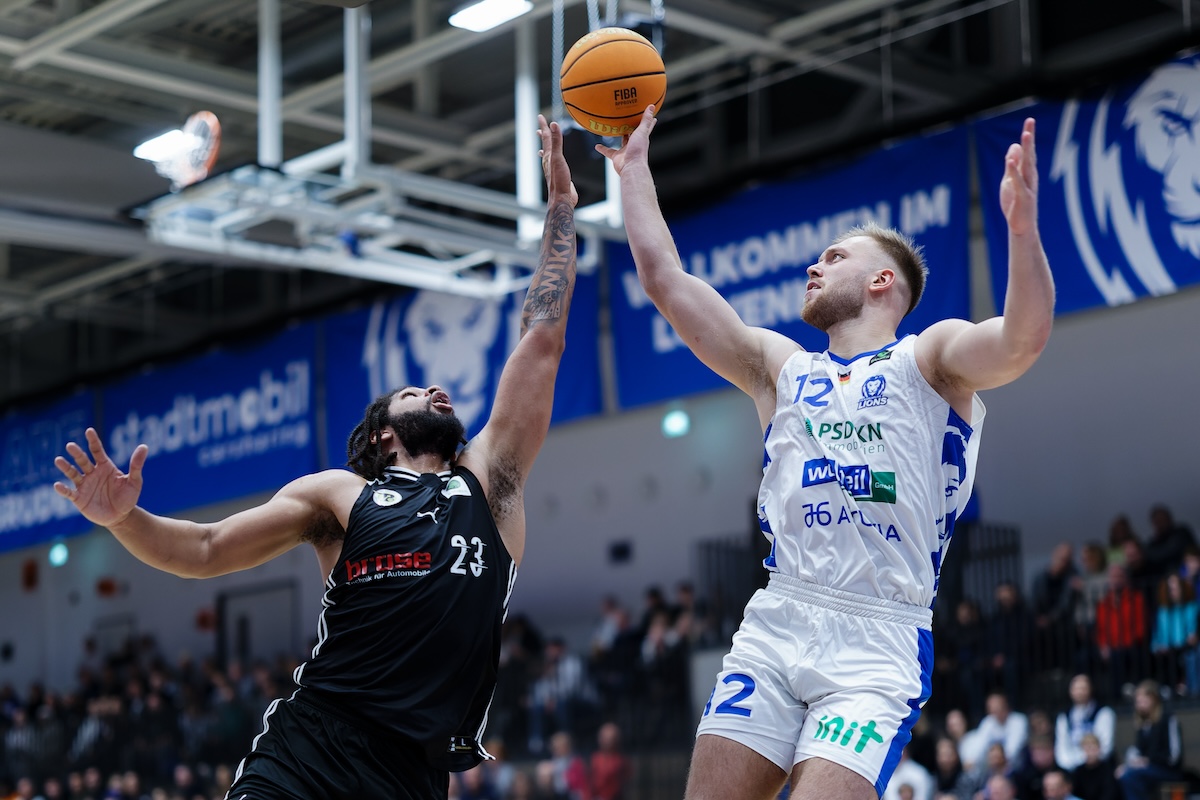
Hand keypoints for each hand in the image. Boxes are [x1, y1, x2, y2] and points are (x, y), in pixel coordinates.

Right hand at [53, 427, 146, 527]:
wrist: (121, 517)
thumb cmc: (128, 497)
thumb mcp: (134, 481)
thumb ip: (136, 465)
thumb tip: (144, 446)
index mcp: (105, 467)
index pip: (97, 451)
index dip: (93, 441)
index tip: (89, 430)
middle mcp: (92, 474)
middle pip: (83, 461)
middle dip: (77, 453)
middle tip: (70, 445)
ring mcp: (84, 485)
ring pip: (73, 474)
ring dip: (66, 467)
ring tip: (58, 460)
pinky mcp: (79, 499)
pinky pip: (69, 493)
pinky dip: (63, 489)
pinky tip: (58, 485)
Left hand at [538, 114, 576, 207]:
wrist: (562, 198)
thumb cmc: (559, 179)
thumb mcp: (557, 157)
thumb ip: (556, 141)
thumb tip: (553, 124)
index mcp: (548, 155)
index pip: (546, 137)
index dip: (544, 126)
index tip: (540, 116)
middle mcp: (549, 161)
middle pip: (545, 145)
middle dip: (543, 136)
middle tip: (540, 128)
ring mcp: (553, 168)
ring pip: (549, 154)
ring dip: (546, 148)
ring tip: (543, 144)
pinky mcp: (559, 175)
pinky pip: (555, 163)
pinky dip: (553, 159)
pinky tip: (554, 162)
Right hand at [595, 105, 656, 174]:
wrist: (631, 167)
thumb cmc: (638, 150)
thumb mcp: (642, 131)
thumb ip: (646, 119)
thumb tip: (652, 106)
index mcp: (641, 138)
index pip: (646, 126)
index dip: (648, 120)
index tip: (649, 113)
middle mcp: (634, 144)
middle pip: (632, 133)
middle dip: (631, 126)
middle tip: (627, 118)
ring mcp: (625, 150)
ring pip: (621, 141)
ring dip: (617, 135)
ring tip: (612, 128)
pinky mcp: (617, 157)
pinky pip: (608, 151)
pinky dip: (603, 149)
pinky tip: (597, 145)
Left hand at [999, 117, 1038, 235]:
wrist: (1021, 227)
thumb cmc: (1016, 204)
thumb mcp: (1010, 181)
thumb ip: (1012, 164)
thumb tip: (1014, 146)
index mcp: (1027, 173)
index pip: (1028, 152)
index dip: (1028, 137)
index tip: (1029, 121)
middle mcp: (1030, 177)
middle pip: (1030, 155)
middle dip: (1030, 139)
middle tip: (1030, 122)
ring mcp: (1028, 187)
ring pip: (1027, 166)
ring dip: (1026, 151)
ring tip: (1025, 136)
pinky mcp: (1023, 198)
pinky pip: (1018, 183)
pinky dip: (1014, 172)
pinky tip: (1011, 161)